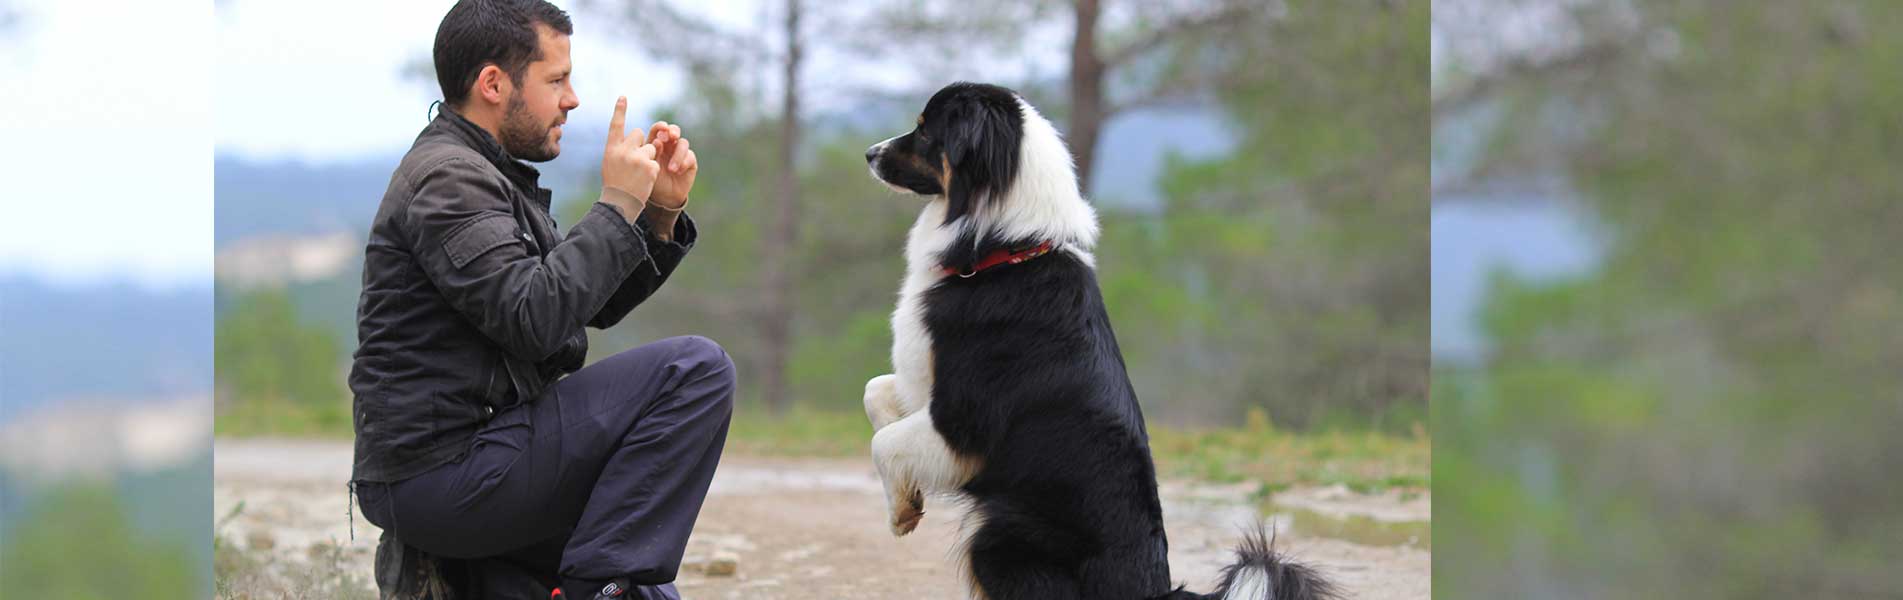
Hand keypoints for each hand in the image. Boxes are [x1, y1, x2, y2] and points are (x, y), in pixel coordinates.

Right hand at [601, 97, 660, 218]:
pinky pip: (656, 161)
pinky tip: (644, 180)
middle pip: (639, 133)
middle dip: (641, 143)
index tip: (623, 97)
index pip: (615, 125)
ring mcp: (637, 157)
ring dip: (648, 157)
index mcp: (611, 148)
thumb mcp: (611, 163)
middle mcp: (623, 150)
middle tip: (634, 161)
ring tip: (639, 173)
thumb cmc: (614, 183)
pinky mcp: (650, 166)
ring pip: (651, 147)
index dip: (620, 111)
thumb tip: (636, 137)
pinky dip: (652, 170)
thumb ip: (620, 149)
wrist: (620, 203)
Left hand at [645, 120, 696, 211]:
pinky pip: (690, 156)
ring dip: (677, 154)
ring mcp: (680, 152)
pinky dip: (684, 163)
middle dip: (673, 131)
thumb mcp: (648, 166)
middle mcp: (669, 145)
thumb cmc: (651, 180)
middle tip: (672, 136)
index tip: (662, 129)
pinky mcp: (690, 161)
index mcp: (656, 143)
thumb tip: (658, 141)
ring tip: (671, 169)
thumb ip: (652, 153)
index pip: (658, 130)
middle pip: (674, 131)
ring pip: (683, 143)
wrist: (663, 197)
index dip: (660, 126)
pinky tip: (677, 172)